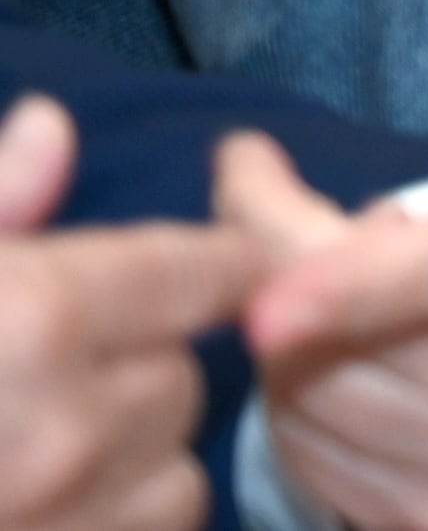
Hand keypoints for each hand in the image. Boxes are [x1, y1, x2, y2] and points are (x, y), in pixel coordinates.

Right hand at [0, 92, 264, 530]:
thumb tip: (52, 123)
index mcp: (30, 322)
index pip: (205, 268)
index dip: (210, 264)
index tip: (207, 266)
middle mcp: (63, 428)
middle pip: (184, 375)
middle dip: (140, 365)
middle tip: (63, 371)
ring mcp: (68, 519)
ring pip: (173, 466)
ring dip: (132, 453)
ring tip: (47, 443)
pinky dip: (115, 515)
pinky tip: (53, 499)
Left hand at [229, 0, 427, 530]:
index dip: (358, 284)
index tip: (269, 303)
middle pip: (347, 329)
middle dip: (298, 262)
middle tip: (337, 222)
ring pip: (316, 399)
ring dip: (304, 343)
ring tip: (370, 299)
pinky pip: (319, 467)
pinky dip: (314, 411)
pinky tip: (370, 368)